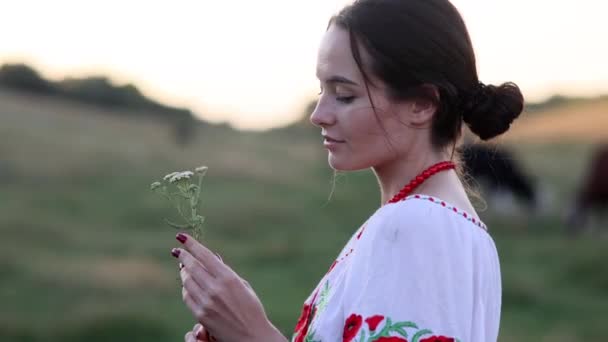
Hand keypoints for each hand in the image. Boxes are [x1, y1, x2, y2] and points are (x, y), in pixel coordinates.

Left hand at [172, 233, 286, 341]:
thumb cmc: (251, 308)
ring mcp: (206, 302)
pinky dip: (186, 288)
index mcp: (228, 278)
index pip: (204, 256)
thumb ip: (226, 272)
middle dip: (182, 256)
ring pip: (187, 281)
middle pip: (192, 267)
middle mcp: (215, 289)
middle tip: (177, 250)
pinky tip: (188, 284)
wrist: (252, 335)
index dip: (191, 244)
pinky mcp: (201, 315)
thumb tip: (212, 258)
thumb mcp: (243, 285)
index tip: (181, 236)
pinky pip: (187, 297)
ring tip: (184, 267)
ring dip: (184, 271)